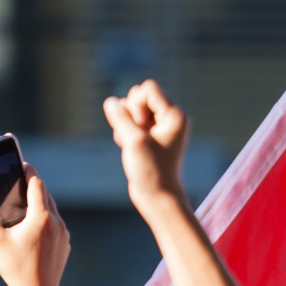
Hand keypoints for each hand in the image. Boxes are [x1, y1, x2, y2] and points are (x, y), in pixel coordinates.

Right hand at [0, 165, 69, 285]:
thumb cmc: (18, 269)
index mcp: (41, 217)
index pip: (37, 183)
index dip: (28, 172)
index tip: (20, 164)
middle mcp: (56, 222)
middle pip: (45, 195)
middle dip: (32, 186)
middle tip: (18, 182)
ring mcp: (63, 234)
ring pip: (52, 210)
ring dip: (39, 203)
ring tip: (23, 203)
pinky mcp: (65, 244)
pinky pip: (55, 224)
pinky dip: (45, 219)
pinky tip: (32, 227)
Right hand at [104, 80, 189, 213]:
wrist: (158, 197)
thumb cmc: (151, 171)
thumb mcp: (133, 141)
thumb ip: (121, 118)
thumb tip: (110, 101)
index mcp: (175, 114)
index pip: (148, 89)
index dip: (136, 104)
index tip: (140, 127)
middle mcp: (171, 117)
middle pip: (140, 95)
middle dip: (130, 113)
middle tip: (135, 136)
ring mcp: (161, 126)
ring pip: (133, 108)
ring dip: (125, 123)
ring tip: (129, 143)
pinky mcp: (151, 135)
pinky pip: (131, 121)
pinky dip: (125, 131)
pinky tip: (127, 147)